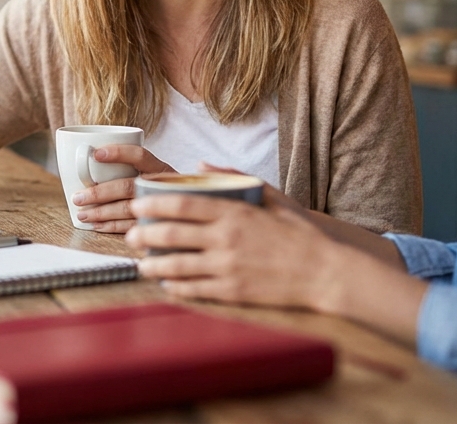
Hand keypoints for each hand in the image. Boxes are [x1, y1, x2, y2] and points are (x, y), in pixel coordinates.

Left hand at [69, 145, 177, 233]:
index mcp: (161, 168)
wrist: (199, 210)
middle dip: (99, 193)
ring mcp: (162, 207)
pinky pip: (132, 227)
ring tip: (82, 213)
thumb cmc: (168, 188)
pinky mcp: (159, 226)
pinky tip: (97, 225)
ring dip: (102, 212)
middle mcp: (162, 186)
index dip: (118, 153)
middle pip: (127, 187)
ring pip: (127, 209)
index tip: (96, 154)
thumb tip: (92, 153)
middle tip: (78, 197)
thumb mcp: (159, 172)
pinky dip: (112, 227)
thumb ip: (136, 164)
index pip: (140, 155)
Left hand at [123, 180, 335, 309]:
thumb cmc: (299, 232)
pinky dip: (175, 286)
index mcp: (233, 212)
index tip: (136, 204)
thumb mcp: (272, 196)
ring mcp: (227, 267)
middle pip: (171, 235)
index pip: (181, 204)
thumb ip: (234, 177)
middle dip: (143, 235)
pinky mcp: (233, 291)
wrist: (326, 271)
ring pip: (176, 266)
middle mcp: (226, 239)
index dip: (153, 204)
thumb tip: (200, 166)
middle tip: (130, 235)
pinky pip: (194, 289)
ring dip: (152, 265)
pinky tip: (166, 284)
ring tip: (142, 263)